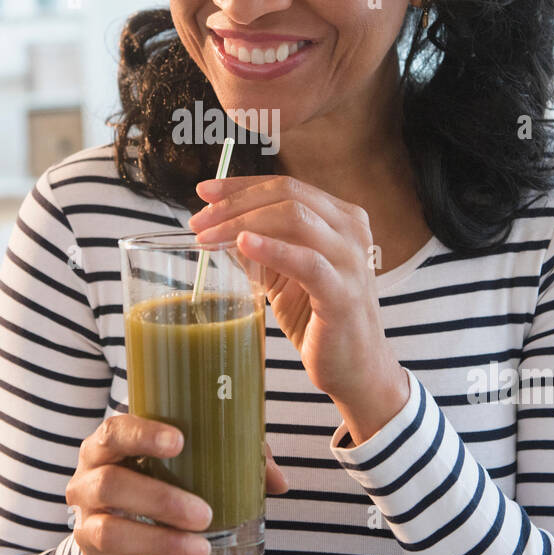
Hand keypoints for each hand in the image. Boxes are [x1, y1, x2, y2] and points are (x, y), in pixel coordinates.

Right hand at [66, 414, 288, 554]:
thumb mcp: (187, 464)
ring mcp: (87, 516)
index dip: (143, 434)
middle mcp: (89, 476)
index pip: (116, 430)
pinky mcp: (92, 550)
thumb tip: (277, 480)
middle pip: (112, 481)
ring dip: (161, 538)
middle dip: (161, 498)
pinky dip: (155, 554)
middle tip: (204, 513)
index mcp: (111, 444)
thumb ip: (231, 458)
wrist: (121, 527)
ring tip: (200, 547)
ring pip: (111, 528)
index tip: (179, 441)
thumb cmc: (158, 480)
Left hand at [189, 175, 409, 443]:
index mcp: (340, 218)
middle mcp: (351, 230)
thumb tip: (216, 224)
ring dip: (242, 222)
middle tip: (198, 220)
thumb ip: (261, 245)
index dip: (241, 185)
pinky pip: (306, 261)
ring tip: (208, 236)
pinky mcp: (343, 292)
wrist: (355, 369)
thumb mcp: (285, 273)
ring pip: (293, 217)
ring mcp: (351, 260)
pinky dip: (271, 248)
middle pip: (287, 193)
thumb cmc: (319, 319)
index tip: (205, 191)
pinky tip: (243, 244)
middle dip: (235, 203)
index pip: (286, 185)